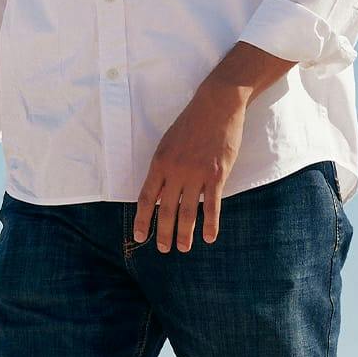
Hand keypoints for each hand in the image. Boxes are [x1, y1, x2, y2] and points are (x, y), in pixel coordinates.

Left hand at [132, 81, 247, 250]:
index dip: (143, 219)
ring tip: (183, 248)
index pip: (147, 197)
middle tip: (163, 249)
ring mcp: (197, 173)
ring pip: (188, 211)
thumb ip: (163, 168)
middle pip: (166, 209)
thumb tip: (157, 194)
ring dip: (185, 233)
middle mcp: (176, 170)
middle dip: (164, 232)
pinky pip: (212, 205)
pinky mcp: (217, 174)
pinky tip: (209, 237)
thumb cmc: (190, 124)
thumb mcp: (168, 143)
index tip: (140, 235)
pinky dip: (211, 224)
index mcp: (160, 162)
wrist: (216, 106)